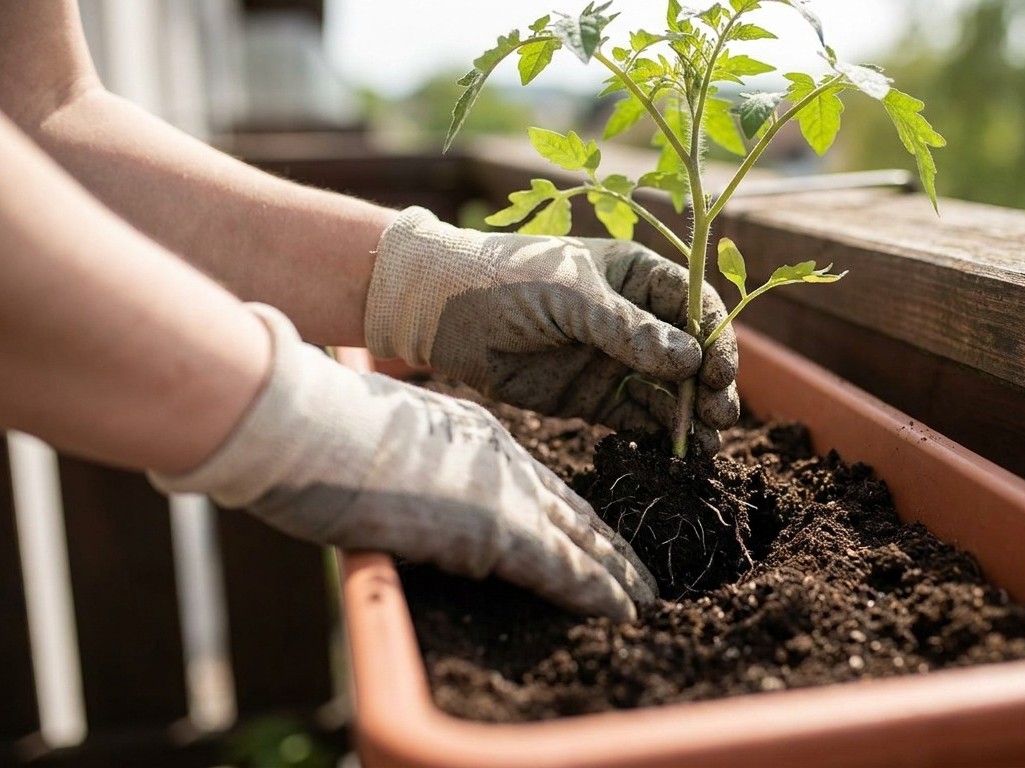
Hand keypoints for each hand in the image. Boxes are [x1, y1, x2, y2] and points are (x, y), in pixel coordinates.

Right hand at [151, 304, 656, 620]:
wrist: (300, 421)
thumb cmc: (314, 430)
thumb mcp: (379, 440)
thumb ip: (413, 468)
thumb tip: (406, 497)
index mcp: (475, 434)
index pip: (540, 482)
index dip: (571, 515)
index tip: (595, 534)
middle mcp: (501, 459)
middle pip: (571, 509)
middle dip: (607, 544)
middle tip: (641, 573)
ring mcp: (501, 492)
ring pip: (577, 539)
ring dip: (614, 573)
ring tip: (644, 598)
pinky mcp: (493, 529)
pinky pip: (560, 567)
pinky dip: (595, 591)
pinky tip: (622, 609)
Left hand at [363, 207, 738, 451]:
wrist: (440, 311)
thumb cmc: (507, 280)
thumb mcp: (571, 296)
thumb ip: (629, 330)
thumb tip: (690, 361)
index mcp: (638, 277)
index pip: (696, 306)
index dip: (717, 338)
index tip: (719, 372)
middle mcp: (636, 319)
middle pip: (692, 355)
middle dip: (710, 386)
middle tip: (718, 416)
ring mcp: (617, 361)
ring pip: (671, 392)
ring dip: (692, 417)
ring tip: (705, 447)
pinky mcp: (595, 399)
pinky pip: (640, 419)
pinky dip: (660, 436)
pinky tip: (676, 453)